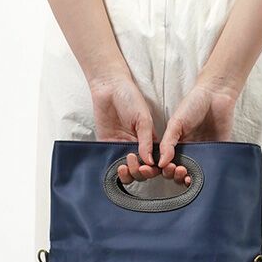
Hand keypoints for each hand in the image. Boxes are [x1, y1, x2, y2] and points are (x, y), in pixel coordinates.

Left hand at [88, 72, 190, 189]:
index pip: (154, 161)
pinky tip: (117, 167)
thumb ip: (146, 141)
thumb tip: (150, 162)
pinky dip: (114, 169)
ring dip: (129, 173)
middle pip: (141, 169)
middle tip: (139, 166)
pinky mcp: (107, 145)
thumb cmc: (130, 98)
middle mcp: (136, 146)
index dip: (154, 168)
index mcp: (149, 140)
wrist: (109, 88)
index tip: (151, 167)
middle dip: (141, 172)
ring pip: (127, 170)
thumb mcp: (143, 119)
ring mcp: (121, 146)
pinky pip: (111, 162)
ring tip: (126, 166)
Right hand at [157, 77, 240, 170]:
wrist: (216, 95)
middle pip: (179, 171)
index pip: (167, 163)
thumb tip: (160, 163)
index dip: (163, 169)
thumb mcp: (176, 122)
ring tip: (186, 174)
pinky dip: (206, 176)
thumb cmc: (194, 104)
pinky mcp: (219, 153)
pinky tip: (202, 176)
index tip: (162, 169)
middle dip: (174, 175)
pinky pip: (212, 168)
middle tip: (175, 170)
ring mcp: (204, 153)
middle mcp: (190, 151)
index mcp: (177, 144)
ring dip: (188, 178)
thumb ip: (168, 142)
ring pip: (195, 174)